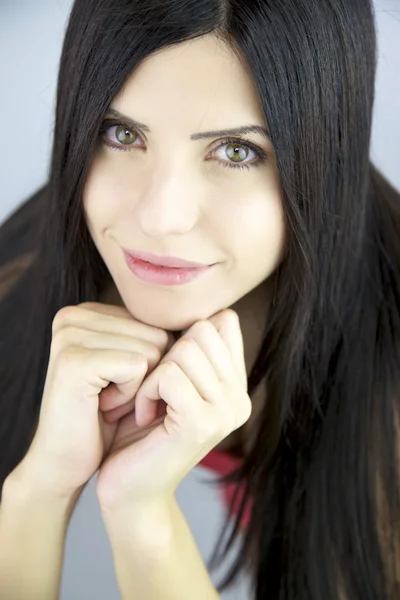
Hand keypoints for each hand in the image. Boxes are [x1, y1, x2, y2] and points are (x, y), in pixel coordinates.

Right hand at [14, 302, 173, 498]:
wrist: (64, 464)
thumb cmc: (103, 416)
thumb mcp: (130, 367)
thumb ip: (149, 336)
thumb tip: (205, 322)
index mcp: (86, 311)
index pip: (156, 323)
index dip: (151, 363)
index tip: (118, 384)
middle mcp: (74, 316)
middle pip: (157, 334)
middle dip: (147, 375)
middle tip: (111, 396)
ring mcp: (70, 336)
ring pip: (152, 350)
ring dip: (139, 387)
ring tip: (106, 401)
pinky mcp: (75, 361)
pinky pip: (137, 367)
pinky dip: (130, 396)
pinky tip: (103, 407)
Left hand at [96, 309, 250, 512]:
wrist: (130, 489)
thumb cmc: (143, 431)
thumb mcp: (173, 382)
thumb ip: (194, 351)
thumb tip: (210, 312)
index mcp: (237, 384)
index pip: (223, 321)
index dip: (185, 336)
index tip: (168, 370)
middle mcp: (240, 398)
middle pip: (204, 330)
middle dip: (167, 354)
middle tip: (155, 390)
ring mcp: (226, 412)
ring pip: (185, 350)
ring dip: (154, 375)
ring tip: (150, 404)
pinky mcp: (202, 424)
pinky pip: (169, 375)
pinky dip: (147, 391)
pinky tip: (146, 416)